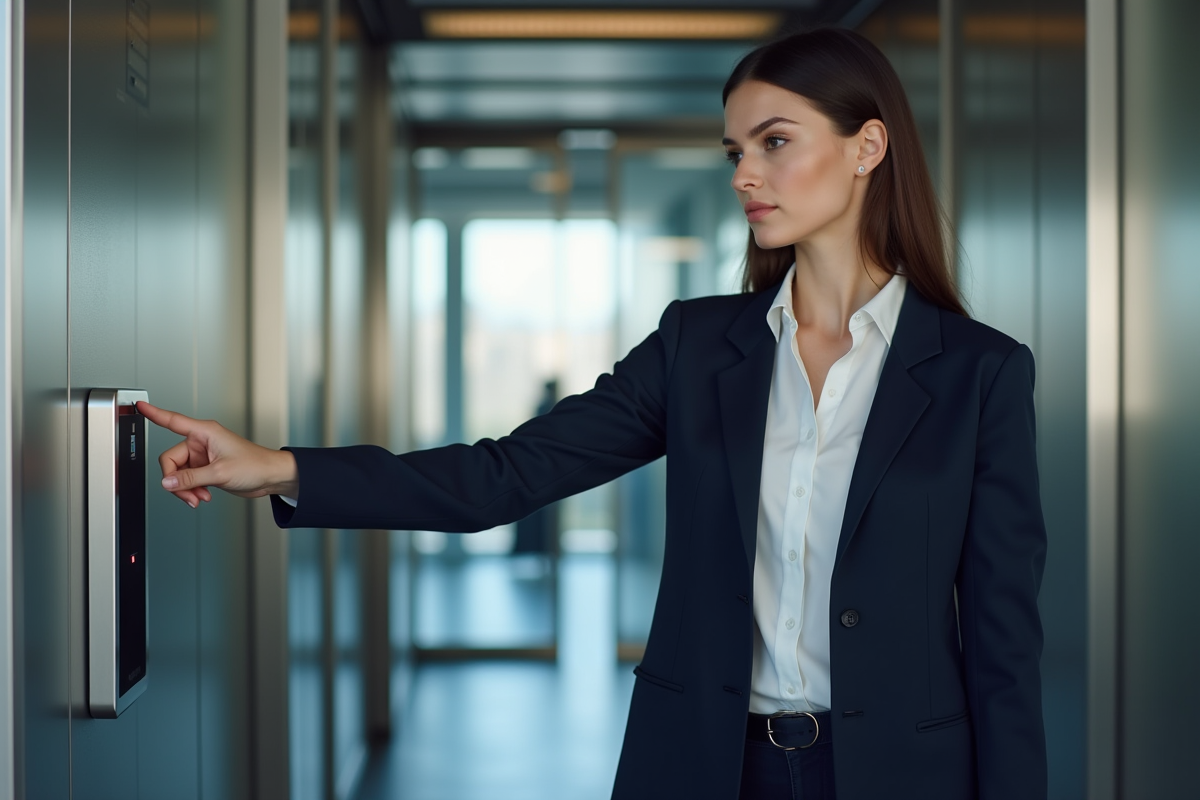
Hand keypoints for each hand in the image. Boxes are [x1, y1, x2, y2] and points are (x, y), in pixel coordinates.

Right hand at [137, 401, 298, 507]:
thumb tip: (168, 483)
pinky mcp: (205, 469)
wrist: (270, 477)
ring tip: (200, 497)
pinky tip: (203, 496)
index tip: (140, 405)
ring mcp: (202, 457)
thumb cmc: (255, 465)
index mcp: (204, 433)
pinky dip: (192, 490)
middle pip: (171, 460)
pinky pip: (187, 480)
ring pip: (178, 474)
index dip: (155, 413)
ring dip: (185, 489)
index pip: (173, 421)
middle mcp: (201, 442)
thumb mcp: (220, 473)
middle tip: (188, 494)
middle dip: (177, 480)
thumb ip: (191, 479)